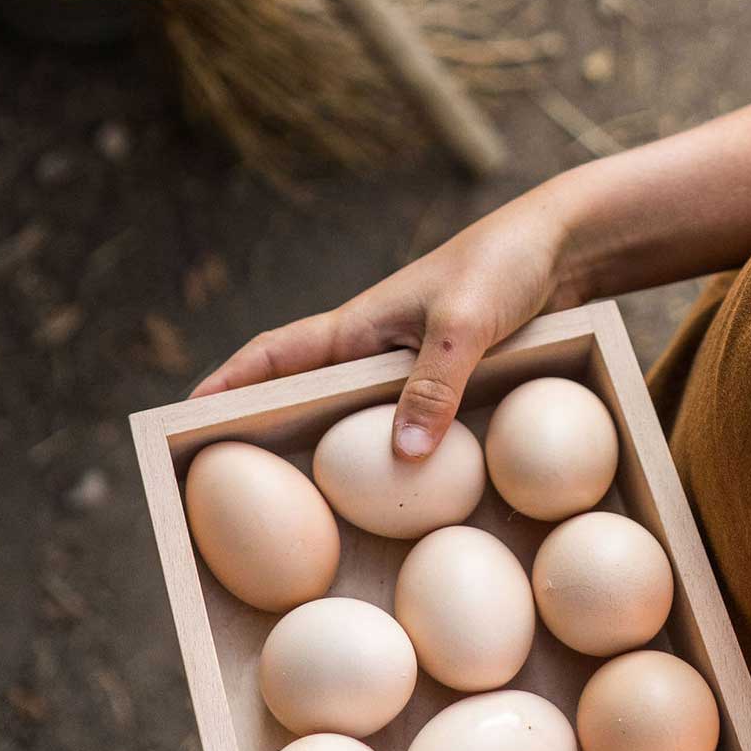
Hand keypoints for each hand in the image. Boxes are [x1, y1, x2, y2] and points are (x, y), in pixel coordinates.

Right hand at [191, 189, 582, 456]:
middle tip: (228, 482)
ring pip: (352, 415)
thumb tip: (402, 456)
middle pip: (301, 394)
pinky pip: (403, 422)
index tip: (186, 419)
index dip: (228, 385)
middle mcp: (372, 349)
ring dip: (326, 449)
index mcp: (358, 328)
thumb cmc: (504, 268)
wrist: (564, 246)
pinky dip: (388, 453)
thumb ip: (435, 385)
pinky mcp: (446, 379)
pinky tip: (397, 490)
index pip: (274, 356)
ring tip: (296, 504)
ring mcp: (407, 366)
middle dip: (261, 429)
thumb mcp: (466, 326)